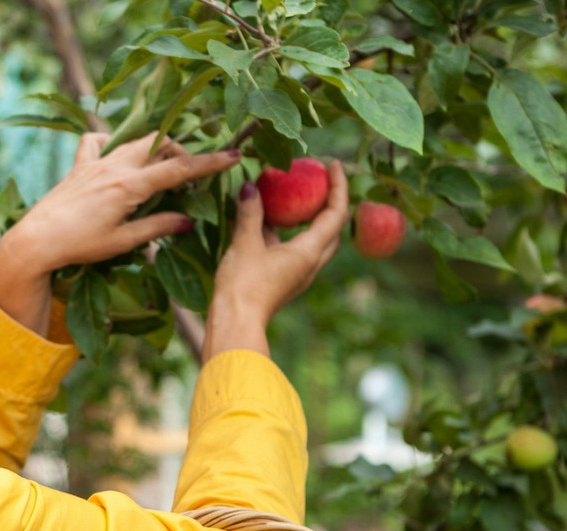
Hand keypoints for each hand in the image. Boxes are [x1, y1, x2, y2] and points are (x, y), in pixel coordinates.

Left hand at [0, 131, 241, 336]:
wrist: (36, 240)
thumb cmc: (79, 246)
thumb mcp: (122, 242)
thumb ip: (156, 227)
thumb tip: (187, 221)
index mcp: (129, 185)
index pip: (178, 168)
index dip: (209, 162)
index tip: (234, 156)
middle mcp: (114, 166)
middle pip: (159, 144)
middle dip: (181, 151)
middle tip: (193, 170)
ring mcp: (95, 162)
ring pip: (133, 141)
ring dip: (154, 148)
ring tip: (163, 166)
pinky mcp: (78, 166)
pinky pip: (96, 141)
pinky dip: (110, 142)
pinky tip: (115, 155)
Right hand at [202, 160, 348, 361]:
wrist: (234, 323)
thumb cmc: (242, 284)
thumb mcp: (244, 242)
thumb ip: (250, 213)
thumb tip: (250, 186)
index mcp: (309, 252)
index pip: (336, 213)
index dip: (338, 186)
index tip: (332, 164)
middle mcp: (310, 264)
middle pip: (332, 229)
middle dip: (330, 204)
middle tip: (318, 182)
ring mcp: (297, 275)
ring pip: (313, 241)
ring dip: (309, 219)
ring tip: (291, 199)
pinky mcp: (283, 281)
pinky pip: (294, 251)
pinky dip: (288, 234)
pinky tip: (266, 224)